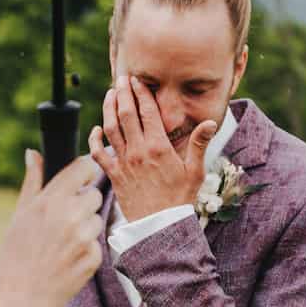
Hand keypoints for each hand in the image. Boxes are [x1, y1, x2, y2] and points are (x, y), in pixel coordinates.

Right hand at [0, 151, 102, 306]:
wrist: (21, 299)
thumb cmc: (15, 255)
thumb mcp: (19, 215)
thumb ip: (32, 181)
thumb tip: (33, 154)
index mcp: (50, 200)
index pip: (83, 167)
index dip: (83, 171)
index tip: (80, 178)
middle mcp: (69, 216)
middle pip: (94, 194)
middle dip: (82, 204)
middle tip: (62, 222)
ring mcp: (84, 238)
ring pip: (97, 219)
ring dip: (85, 227)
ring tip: (62, 243)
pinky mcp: (94, 258)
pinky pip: (97, 244)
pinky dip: (86, 250)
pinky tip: (67, 259)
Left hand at [89, 75, 216, 221]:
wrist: (160, 227)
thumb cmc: (180, 199)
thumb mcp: (195, 171)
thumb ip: (200, 144)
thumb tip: (211, 122)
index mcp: (159, 147)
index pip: (148, 112)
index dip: (141, 93)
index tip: (138, 80)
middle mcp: (139, 152)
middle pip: (126, 114)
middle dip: (122, 93)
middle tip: (121, 78)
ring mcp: (124, 163)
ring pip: (111, 129)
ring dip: (108, 109)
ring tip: (109, 94)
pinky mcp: (114, 175)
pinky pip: (99, 154)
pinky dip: (94, 140)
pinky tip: (96, 129)